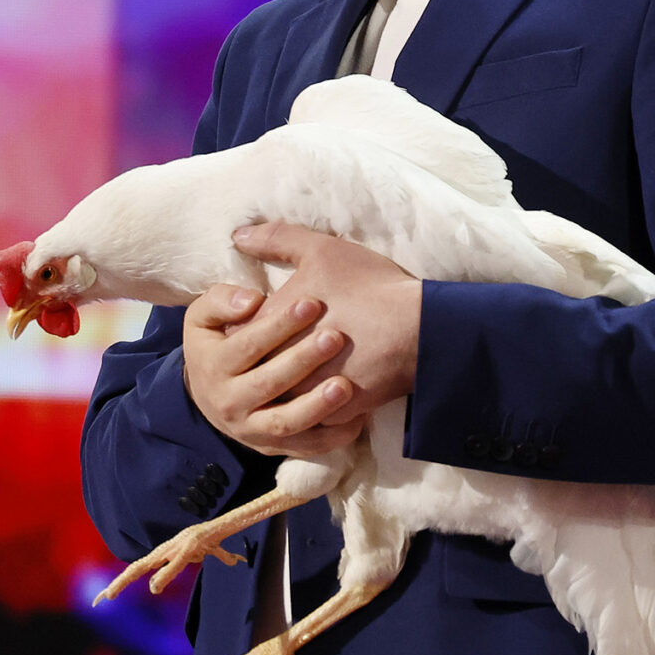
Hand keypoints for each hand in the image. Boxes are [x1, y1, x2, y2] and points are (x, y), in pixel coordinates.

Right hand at [181, 286, 365, 459]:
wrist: (206, 395)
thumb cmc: (214, 345)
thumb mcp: (202, 317)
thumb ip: (220, 301)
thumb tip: (252, 301)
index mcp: (213, 367)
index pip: (248, 345)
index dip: (279, 324)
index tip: (311, 303)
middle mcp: (229, 403)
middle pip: (269, 383)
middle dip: (303, 360)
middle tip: (335, 337)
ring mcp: (250, 429)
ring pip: (285, 422)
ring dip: (317, 406)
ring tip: (345, 386)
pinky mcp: (271, 447)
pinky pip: (305, 447)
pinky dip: (333, 437)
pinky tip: (358, 416)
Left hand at [234, 222, 421, 417]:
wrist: (420, 331)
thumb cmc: (369, 287)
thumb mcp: (321, 250)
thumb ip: (275, 239)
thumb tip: (238, 235)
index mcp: (269, 326)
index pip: (234, 335)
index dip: (243, 327)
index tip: (256, 320)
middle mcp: (280, 366)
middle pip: (252, 369)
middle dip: (259, 359)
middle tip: (272, 350)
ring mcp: (306, 394)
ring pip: (279, 397)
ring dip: (284, 387)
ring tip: (297, 373)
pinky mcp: (333, 416)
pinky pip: (311, 419)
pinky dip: (313, 408)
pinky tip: (321, 396)